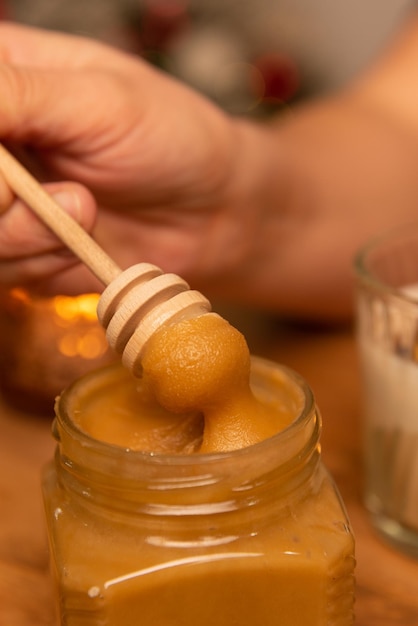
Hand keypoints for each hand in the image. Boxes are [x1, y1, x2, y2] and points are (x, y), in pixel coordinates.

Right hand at [0, 22, 257, 295]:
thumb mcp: (99, 101)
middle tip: (68, 195)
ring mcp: (4, 202)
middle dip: (0, 201)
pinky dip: (42, 262)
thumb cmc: (171, 139)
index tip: (13, 176)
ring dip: (26, 235)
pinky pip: (3, 271)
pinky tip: (84, 244)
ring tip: (87, 210)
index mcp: (5, 81)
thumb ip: (19, 95)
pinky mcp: (21, 251)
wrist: (213, 213)